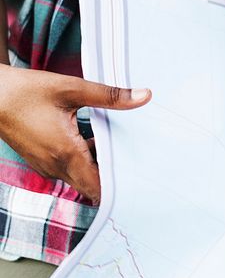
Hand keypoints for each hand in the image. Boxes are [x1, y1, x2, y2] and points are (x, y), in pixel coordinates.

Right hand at [0, 65, 151, 202]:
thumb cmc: (26, 92)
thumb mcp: (72, 90)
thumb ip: (110, 95)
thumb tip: (145, 96)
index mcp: (65, 153)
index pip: (97, 187)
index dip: (119, 186)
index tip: (140, 177)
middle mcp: (54, 165)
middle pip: (91, 184)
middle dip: (112, 176)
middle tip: (137, 161)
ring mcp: (44, 164)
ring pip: (79, 177)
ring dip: (97, 166)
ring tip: (121, 147)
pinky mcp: (39, 158)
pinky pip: (67, 168)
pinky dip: (83, 160)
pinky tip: (94, 138)